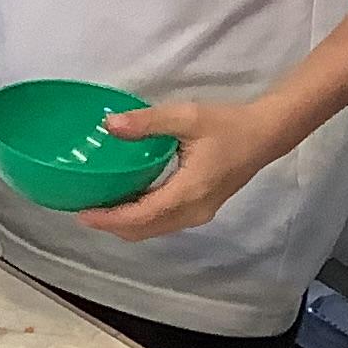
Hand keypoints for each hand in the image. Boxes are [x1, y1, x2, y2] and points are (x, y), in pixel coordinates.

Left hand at [76, 96, 299, 241]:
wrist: (266, 135)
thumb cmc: (228, 124)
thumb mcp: (187, 117)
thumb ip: (147, 122)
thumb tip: (109, 125)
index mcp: (189, 192)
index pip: (141, 216)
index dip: (110, 219)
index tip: (82, 213)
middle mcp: (193, 211)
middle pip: (143, 230)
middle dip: (112, 224)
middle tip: (82, 208)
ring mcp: (199, 214)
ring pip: (153, 230)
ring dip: (125, 223)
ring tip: (99, 205)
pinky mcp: (201, 210)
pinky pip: (164, 222)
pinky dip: (141, 218)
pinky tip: (126, 200)